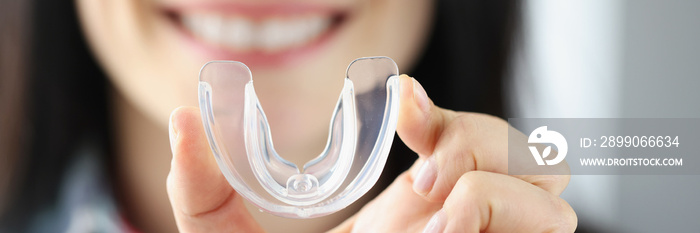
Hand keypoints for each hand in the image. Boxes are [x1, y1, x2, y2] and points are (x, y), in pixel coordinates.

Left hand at [166, 75, 576, 231]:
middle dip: (475, 142)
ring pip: (546, 183)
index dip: (438, 112)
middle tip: (419, 179)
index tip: (401, 106)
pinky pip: (551, 225)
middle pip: (514, 147)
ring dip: (494, 184)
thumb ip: (207, 194)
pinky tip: (448, 232)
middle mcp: (457, 229)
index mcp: (405, 214)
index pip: (453, 138)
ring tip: (434, 216)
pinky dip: (505, 213)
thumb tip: (185, 120)